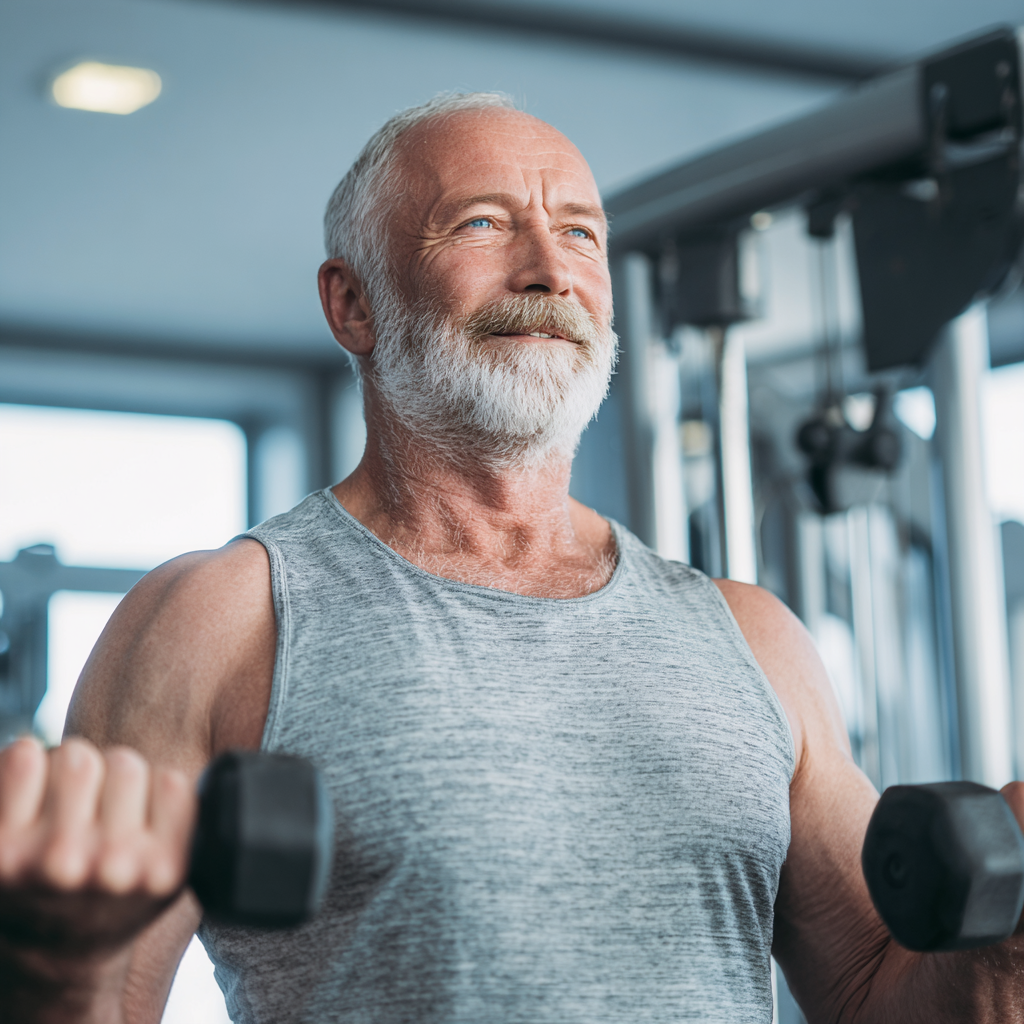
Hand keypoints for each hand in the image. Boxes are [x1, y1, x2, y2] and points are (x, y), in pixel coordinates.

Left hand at [0, 736, 193, 957]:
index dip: (153, 793)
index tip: (140, 822)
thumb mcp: (173, 870)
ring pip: (76, 755)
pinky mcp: (2, 851)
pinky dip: (27, 764)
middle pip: (124, 763)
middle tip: (100, 814)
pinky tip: (32, 799)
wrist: (53, 952)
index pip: (172, 781)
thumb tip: (212, 771)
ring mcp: (52, 859)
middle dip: (112, 778)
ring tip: (68, 806)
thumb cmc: (118, 895)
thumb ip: (192, 820)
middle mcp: (110, 868)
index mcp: (163, 871)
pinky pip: (24, 756)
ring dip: (71, 769)